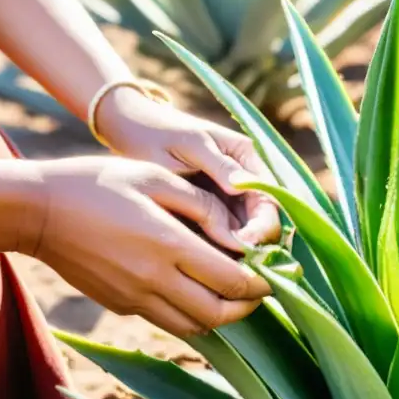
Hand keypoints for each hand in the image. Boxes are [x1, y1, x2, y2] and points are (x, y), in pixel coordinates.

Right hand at [28, 157, 270, 337]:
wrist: (35, 212)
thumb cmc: (97, 183)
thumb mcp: (153, 177)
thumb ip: (201, 205)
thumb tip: (239, 232)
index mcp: (168, 244)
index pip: (231, 279)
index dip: (261, 281)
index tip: (274, 272)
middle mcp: (154, 279)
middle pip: (219, 314)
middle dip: (248, 307)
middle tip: (261, 291)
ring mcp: (135, 298)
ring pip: (195, 327)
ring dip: (222, 317)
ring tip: (234, 297)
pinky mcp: (121, 305)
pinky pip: (168, 322)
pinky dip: (192, 316)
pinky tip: (198, 294)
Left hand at [94, 87, 279, 245]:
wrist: (129, 132)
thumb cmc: (159, 132)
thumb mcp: (190, 143)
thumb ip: (219, 165)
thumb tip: (242, 187)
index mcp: (247, 158)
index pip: (269, 197)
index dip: (263, 224)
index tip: (245, 244)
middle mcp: (244, 179)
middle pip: (262, 219)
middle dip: (254, 243)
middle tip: (234, 263)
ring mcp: (228, 197)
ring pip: (245, 232)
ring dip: (237, 250)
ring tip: (220, 266)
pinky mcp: (210, 212)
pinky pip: (223, 235)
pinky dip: (220, 249)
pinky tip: (207, 261)